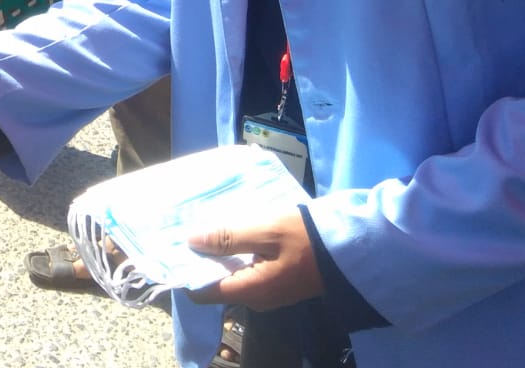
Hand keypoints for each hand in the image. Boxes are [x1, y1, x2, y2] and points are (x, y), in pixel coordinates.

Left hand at [186, 210, 321, 309]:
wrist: (350, 249)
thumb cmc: (307, 238)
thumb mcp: (265, 230)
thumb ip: (228, 237)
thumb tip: (191, 241)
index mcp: (250, 290)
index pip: (202, 293)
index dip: (185, 270)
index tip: (175, 246)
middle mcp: (255, 298)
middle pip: (213, 283)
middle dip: (200, 258)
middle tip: (187, 228)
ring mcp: (266, 292)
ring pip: (229, 276)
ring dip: (217, 254)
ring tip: (205, 226)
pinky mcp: (274, 283)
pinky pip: (244, 272)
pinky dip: (233, 255)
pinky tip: (230, 233)